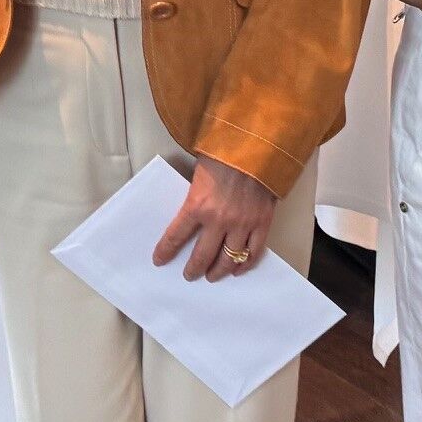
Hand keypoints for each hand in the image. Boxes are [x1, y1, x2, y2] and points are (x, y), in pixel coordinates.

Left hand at [153, 157, 282, 282]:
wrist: (256, 145)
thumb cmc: (224, 153)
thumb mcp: (199, 174)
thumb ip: (196, 196)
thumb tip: (192, 214)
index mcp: (197, 205)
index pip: (176, 236)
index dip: (166, 251)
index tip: (159, 260)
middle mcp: (219, 219)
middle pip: (203, 255)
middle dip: (193, 268)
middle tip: (189, 275)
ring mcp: (242, 223)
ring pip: (229, 259)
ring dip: (219, 271)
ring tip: (212, 276)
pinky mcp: (262, 222)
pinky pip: (253, 252)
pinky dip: (245, 264)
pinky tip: (238, 270)